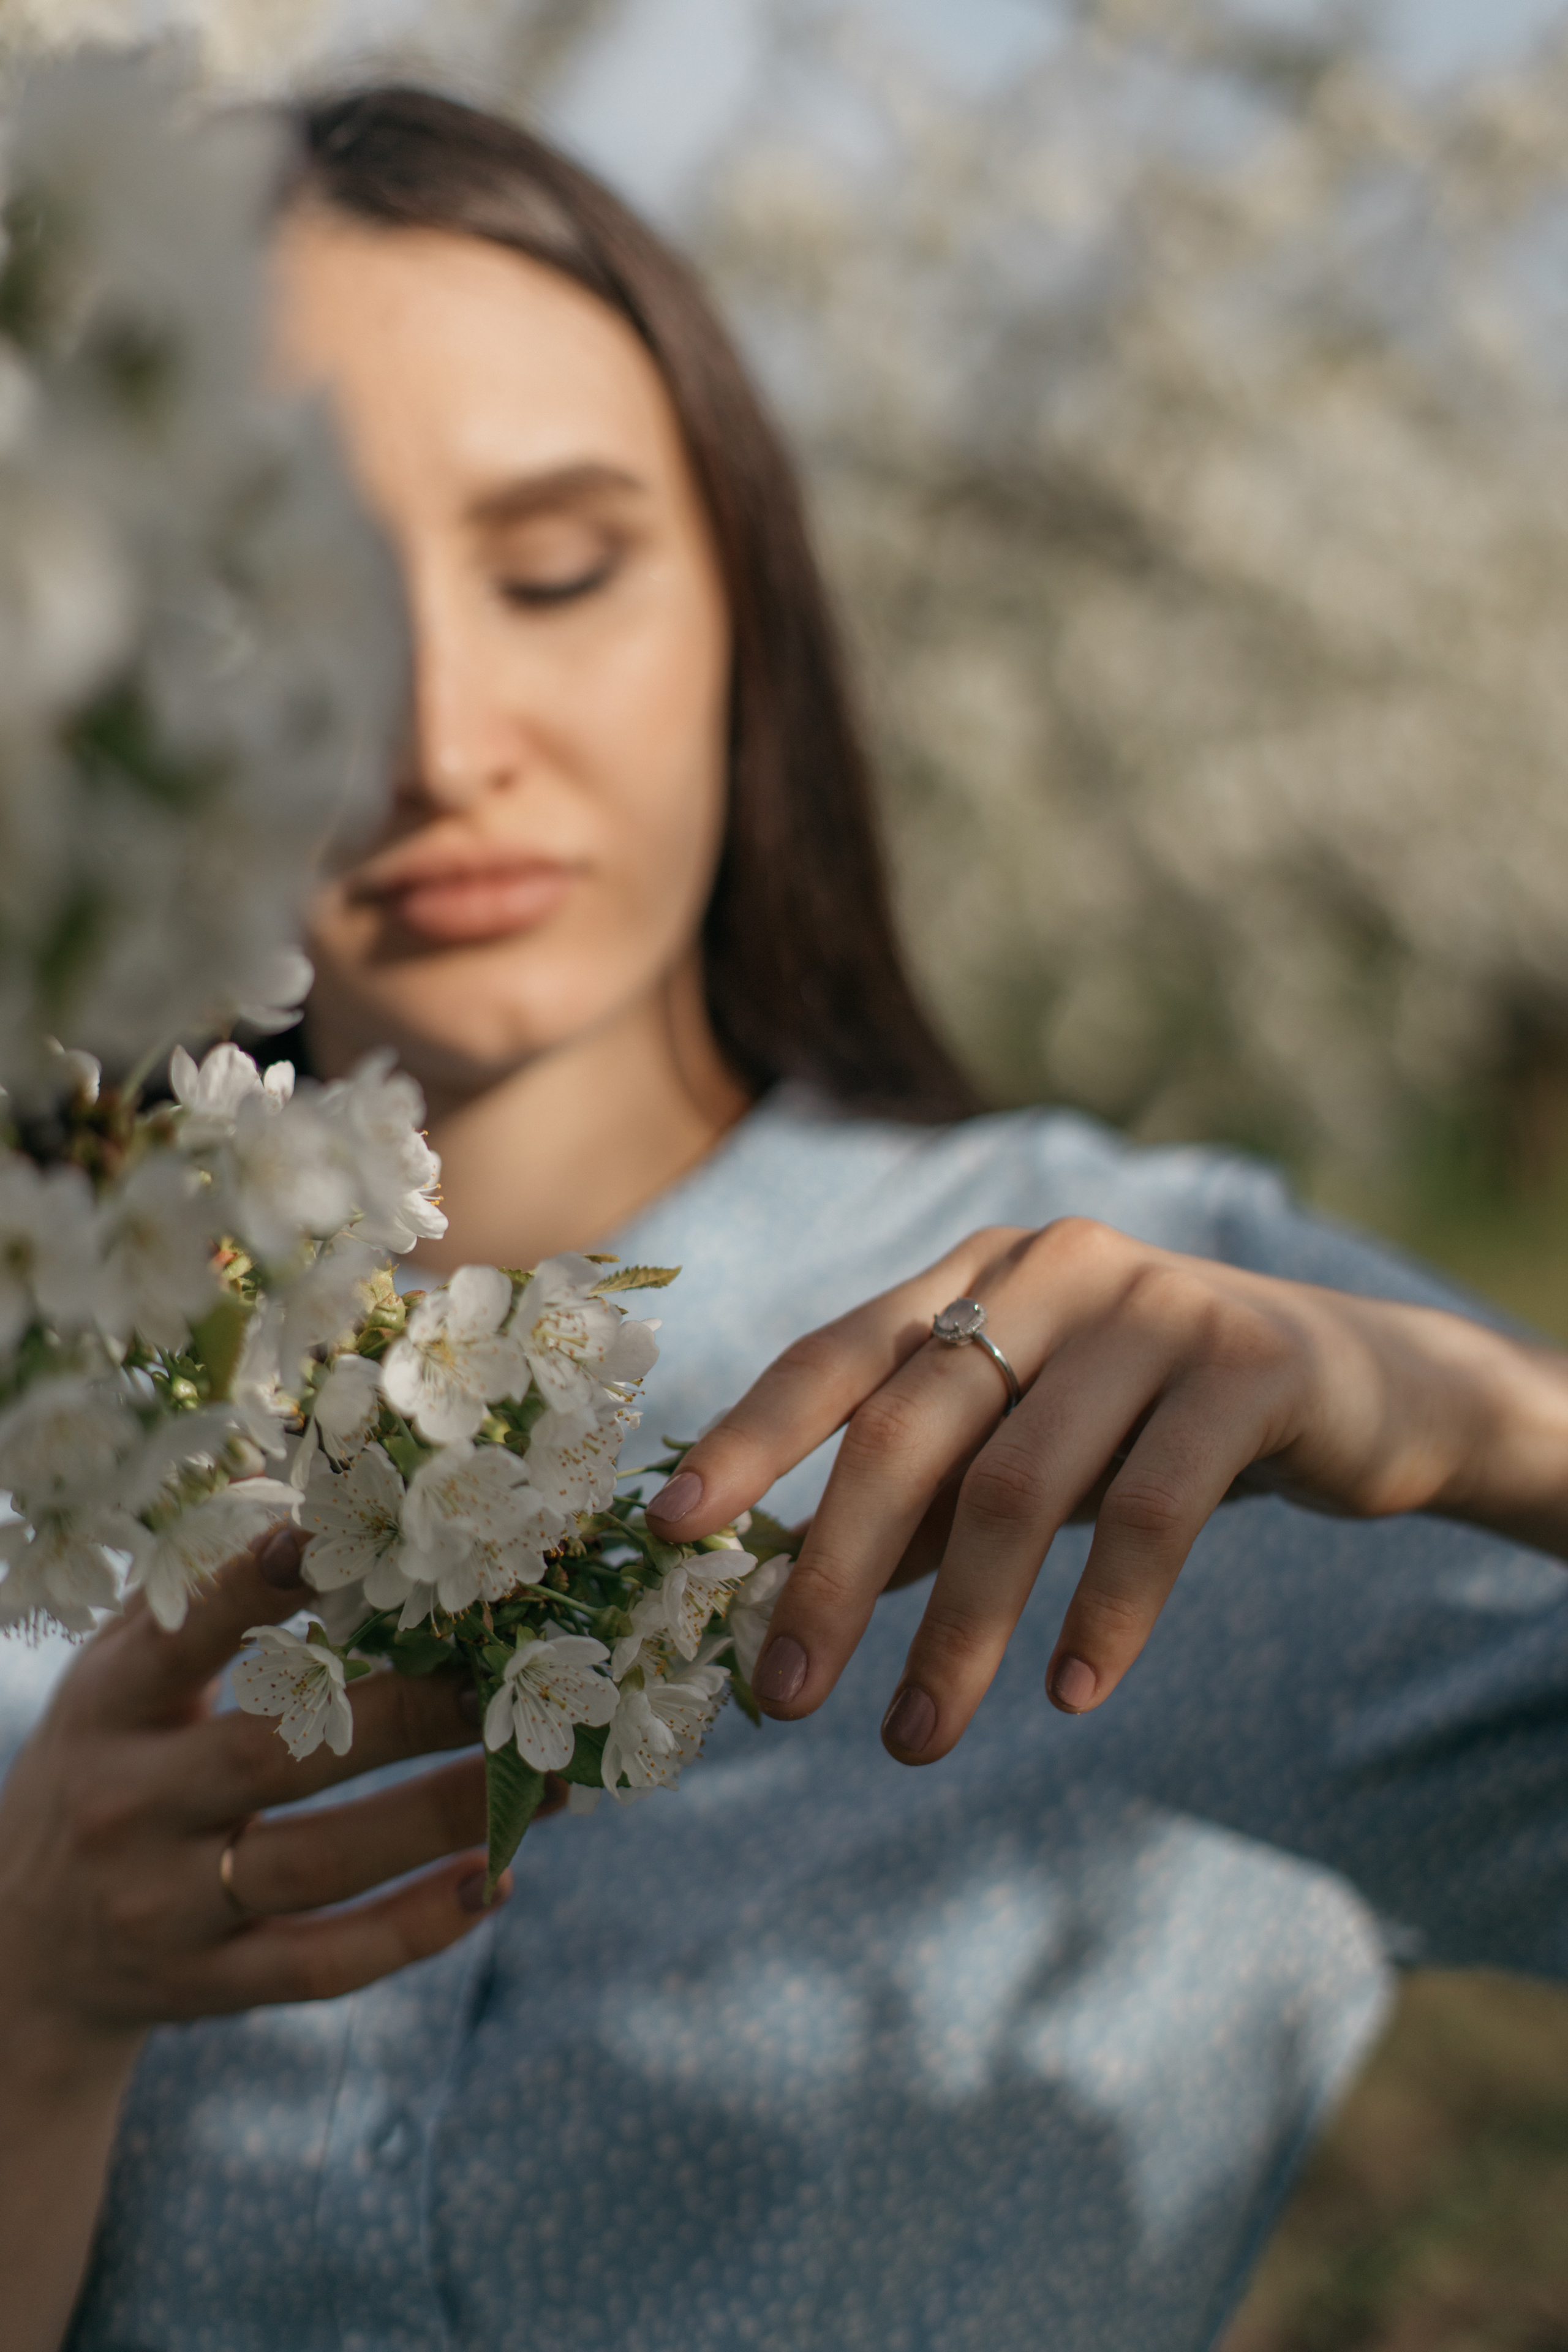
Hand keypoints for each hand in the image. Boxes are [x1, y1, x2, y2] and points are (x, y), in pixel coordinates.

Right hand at [0, 1524, 545, 2351]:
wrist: (20, 1954)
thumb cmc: (103, 1766)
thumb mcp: (115, 1677)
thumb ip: (192, 1591)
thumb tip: (286, 1475)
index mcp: (110, 1710)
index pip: (185, 1640)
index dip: (255, 1589)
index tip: (337, 1538)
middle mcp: (133, 1807)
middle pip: (278, 1754)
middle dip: (408, 1709)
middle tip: (509, 1674)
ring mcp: (168, 1906)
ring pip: (321, 1863)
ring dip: (444, 1817)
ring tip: (548, 1779)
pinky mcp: (210, 1987)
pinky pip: (324, 1964)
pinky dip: (416, 1928)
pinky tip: (495, 1879)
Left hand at [647, 1218, 1567, 1764]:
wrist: (1366, 1386)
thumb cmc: (1155, 1426)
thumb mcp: (1030, 1450)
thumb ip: (926, 1501)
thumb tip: (785, 1604)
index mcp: (976, 1276)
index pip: (837, 1355)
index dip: (747, 1440)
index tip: (666, 1533)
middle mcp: (1049, 1268)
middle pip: (909, 1428)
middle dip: (834, 1571)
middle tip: (785, 1698)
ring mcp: (1153, 1305)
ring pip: (1020, 1483)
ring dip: (959, 1628)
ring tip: (913, 1739)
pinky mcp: (1248, 1363)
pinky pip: (1155, 1505)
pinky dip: (1105, 1611)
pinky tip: (1071, 1693)